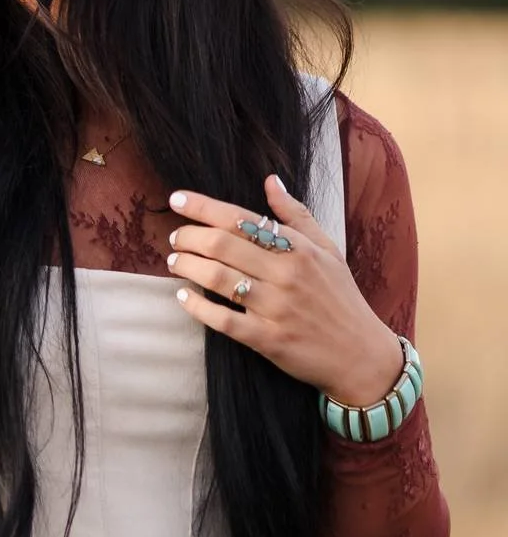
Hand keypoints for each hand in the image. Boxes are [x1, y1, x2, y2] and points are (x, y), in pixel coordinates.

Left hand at [166, 174, 402, 406]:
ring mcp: (276, 308)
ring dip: (187, 266)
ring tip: (173, 262)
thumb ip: (296, 215)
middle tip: (174, 239)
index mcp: (299, 248)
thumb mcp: (328, 250)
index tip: (177, 200)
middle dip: (188, 237)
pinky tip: (183, 296)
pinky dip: (197, 306)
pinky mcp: (268, 340)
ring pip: (218, 278)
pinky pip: (223, 320)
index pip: (241, 218)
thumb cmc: (341, 298)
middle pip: (222, 244)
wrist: (362, 355)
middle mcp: (286, 274)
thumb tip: (270, 181)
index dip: (203, 207)